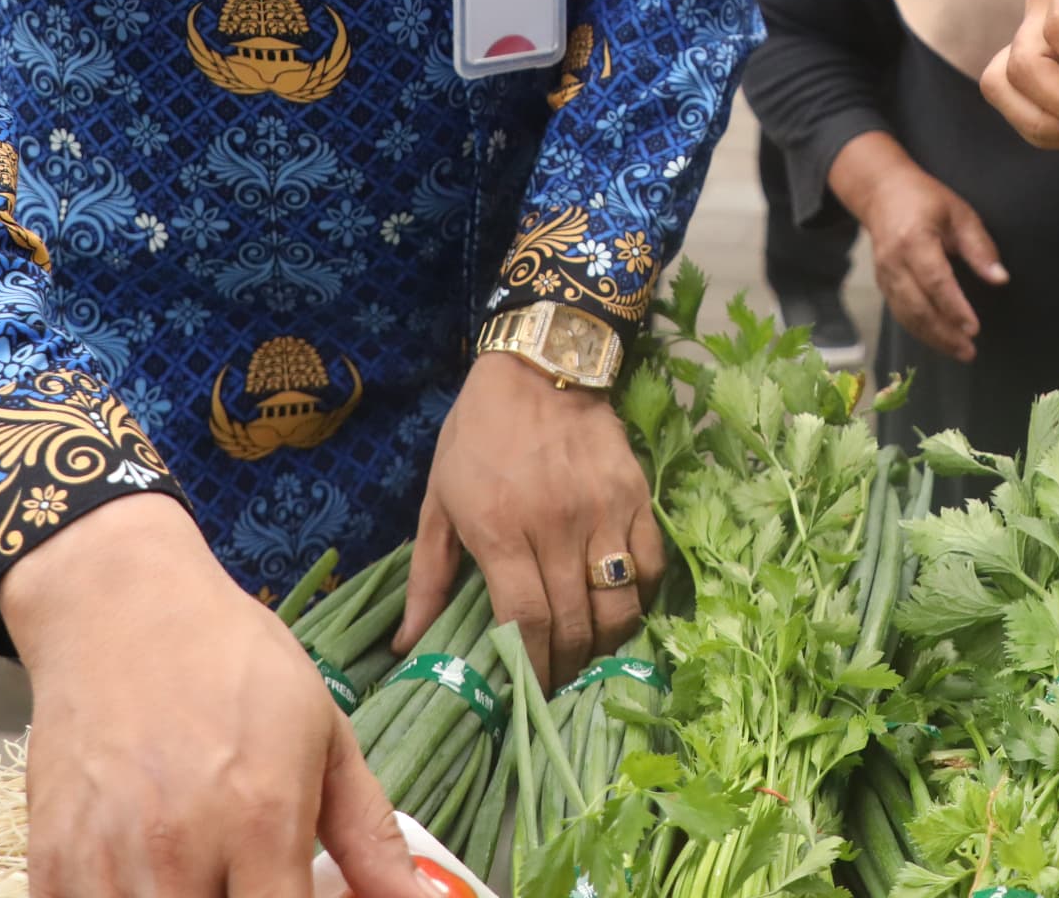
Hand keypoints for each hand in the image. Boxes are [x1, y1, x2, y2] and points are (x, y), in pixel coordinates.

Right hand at [0, 493, 416, 897]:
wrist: (120, 609)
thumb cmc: (234, 663)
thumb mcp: (323, 732)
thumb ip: (369, 835)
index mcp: (260, 818)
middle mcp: (179, 850)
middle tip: (248, 881)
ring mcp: (105, 862)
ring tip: (204, 875)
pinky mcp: (49, 863)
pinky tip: (146, 877)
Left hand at [402, 349, 662, 690]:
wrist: (541, 364)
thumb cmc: (478, 434)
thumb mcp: (438, 499)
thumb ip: (427, 575)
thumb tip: (407, 644)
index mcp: (501, 530)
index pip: (527, 621)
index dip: (532, 668)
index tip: (528, 694)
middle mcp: (557, 526)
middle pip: (576, 622)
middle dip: (567, 667)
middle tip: (558, 685)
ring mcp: (604, 511)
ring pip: (620, 603)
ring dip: (607, 643)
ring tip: (591, 656)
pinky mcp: (637, 496)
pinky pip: (651, 565)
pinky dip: (641, 597)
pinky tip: (622, 608)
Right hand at [830, 133, 1005, 361]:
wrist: (881, 193)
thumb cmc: (925, 199)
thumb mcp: (959, 213)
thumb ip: (979, 247)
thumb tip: (1000, 279)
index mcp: (914, 240)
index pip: (935, 281)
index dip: (954, 308)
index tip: (974, 329)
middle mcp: (894, 261)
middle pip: (918, 307)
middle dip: (944, 333)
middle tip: (970, 351)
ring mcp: (884, 275)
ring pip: (907, 316)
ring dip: (933, 338)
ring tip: (959, 352)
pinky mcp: (882, 284)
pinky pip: (900, 313)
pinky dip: (920, 331)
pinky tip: (940, 340)